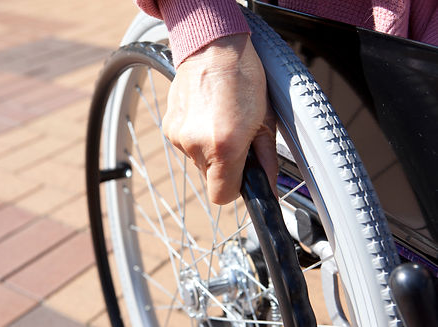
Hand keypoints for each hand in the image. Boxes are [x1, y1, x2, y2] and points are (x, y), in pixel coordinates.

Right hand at [162, 34, 277, 203]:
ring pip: (198, 162)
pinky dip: (198, 137)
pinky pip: (187, 145)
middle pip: (210, 178)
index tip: (242, 175)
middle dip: (225, 165)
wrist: (213, 45)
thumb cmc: (244, 76)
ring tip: (221, 120)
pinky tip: (207, 114)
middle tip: (236, 137)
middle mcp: (196, 144)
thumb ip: (266, 161)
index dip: (234, 188)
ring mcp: (178, 136)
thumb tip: (268, 187)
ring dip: (210, 150)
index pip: (221, 197)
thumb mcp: (266, 120)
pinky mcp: (169, 126)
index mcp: (224, 146)